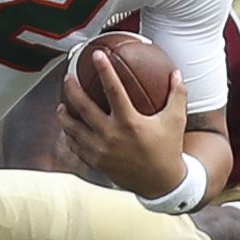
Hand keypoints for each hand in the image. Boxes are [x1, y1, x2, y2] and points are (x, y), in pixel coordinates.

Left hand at [59, 53, 188, 197]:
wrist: (161, 184)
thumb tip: (175, 72)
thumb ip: (177, 95)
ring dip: (65, 115)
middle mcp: (111, 136)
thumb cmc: (169, 149)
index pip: (113, 89)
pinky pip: (76, 147)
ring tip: (62, 105)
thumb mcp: (176, 121)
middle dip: (72, 90)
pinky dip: (69, 137)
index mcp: (130, 122)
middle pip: (83, 107)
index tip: (97, 54)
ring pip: (73, 129)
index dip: (104, 69)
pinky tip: (68, 130)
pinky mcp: (96, 163)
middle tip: (68, 78)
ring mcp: (101, 151)